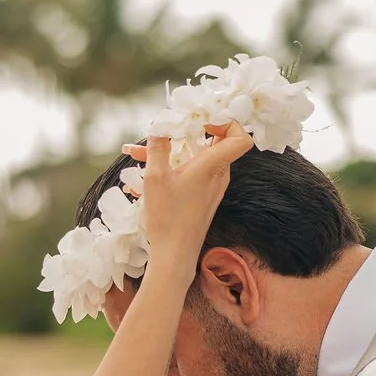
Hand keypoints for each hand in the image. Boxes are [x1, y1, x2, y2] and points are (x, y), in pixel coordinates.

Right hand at [126, 122, 254, 268]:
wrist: (174, 255)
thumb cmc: (168, 217)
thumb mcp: (155, 177)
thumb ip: (158, 147)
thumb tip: (159, 127)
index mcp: (212, 166)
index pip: (240, 136)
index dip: (226, 121)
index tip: (201, 120)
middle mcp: (217, 174)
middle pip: (212, 141)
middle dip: (183, 132)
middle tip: (162, 130)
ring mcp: (211, 186)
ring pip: (193, 158)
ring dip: (168, 152)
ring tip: (136, 154)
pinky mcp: (202, 197)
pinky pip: (189, 173)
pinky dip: (169, 169)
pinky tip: (138, 177)